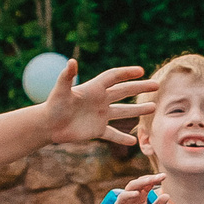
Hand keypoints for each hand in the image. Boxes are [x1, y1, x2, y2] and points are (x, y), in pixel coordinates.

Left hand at [40, 60, 157, 145]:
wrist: (48, 125)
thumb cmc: (53, 106)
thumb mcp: (61, 90)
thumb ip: (67, 76)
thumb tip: (71, 61)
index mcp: (94, 89)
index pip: (114, 77)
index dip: (127, 73)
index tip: (141, 71)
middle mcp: (100, 100)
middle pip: (123, 91)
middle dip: (139, 88)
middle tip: (156, 86)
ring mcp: (100, 116)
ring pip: (123, 112)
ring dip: (137, 110)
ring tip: (153, 107)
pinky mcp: (97, 130)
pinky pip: (113, 134)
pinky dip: (122, 138)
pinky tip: (133, 143)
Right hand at [102, 174, 164, 203]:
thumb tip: (167, 195)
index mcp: (141, 196)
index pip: (148, 184)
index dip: (155, 179)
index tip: (164, 176)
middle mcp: (133, 195)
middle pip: (140, 182)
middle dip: (150, 178)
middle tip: (160, 176)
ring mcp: (125, 199)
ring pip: (131, 186)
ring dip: (140, 182)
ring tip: (150, 181)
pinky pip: (123, 197)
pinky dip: (129, 194)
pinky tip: (137, 193)